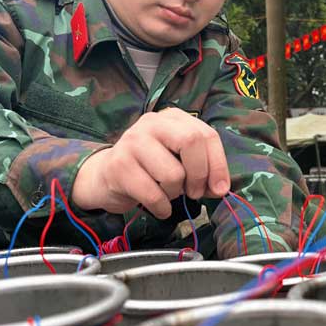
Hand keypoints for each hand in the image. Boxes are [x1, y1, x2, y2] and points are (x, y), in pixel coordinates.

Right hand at [71, 108, 230, 217]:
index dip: (218, 165)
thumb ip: (202, 169)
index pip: (207, 135)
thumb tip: (220, 188)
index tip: (220, 188)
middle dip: (200, 174)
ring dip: (175, 194)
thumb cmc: (150, 169)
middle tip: (194, 192)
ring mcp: (132, 141)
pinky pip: (153, 194)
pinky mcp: (119, 165)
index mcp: (172, 118)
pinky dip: (162, 208)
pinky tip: (158, 206)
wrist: (105, 176)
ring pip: (173, 174)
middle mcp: (152, 123)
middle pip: (191, 142)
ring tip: (167, 193)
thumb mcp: (178, 161)